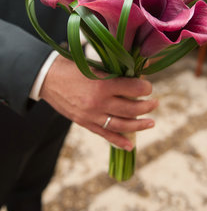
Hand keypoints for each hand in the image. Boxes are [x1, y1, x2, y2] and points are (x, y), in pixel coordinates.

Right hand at [40, 55, 157, 150]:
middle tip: (155, 103)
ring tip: (151, 123)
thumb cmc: (72, 67)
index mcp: (102, 84)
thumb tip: (136, 77)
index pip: (133, 90)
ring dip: (140, 125)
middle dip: (147, 107)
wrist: (48, 78)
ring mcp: (92, 116)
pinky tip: (130, 145)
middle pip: (131, 109)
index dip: (145, 88)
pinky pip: (105, 135)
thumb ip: (114, 73)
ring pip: (122, 125)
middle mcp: (99, 103)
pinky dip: (119, 141)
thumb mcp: (95, 65)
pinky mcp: (85, 123)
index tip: (148, 87)